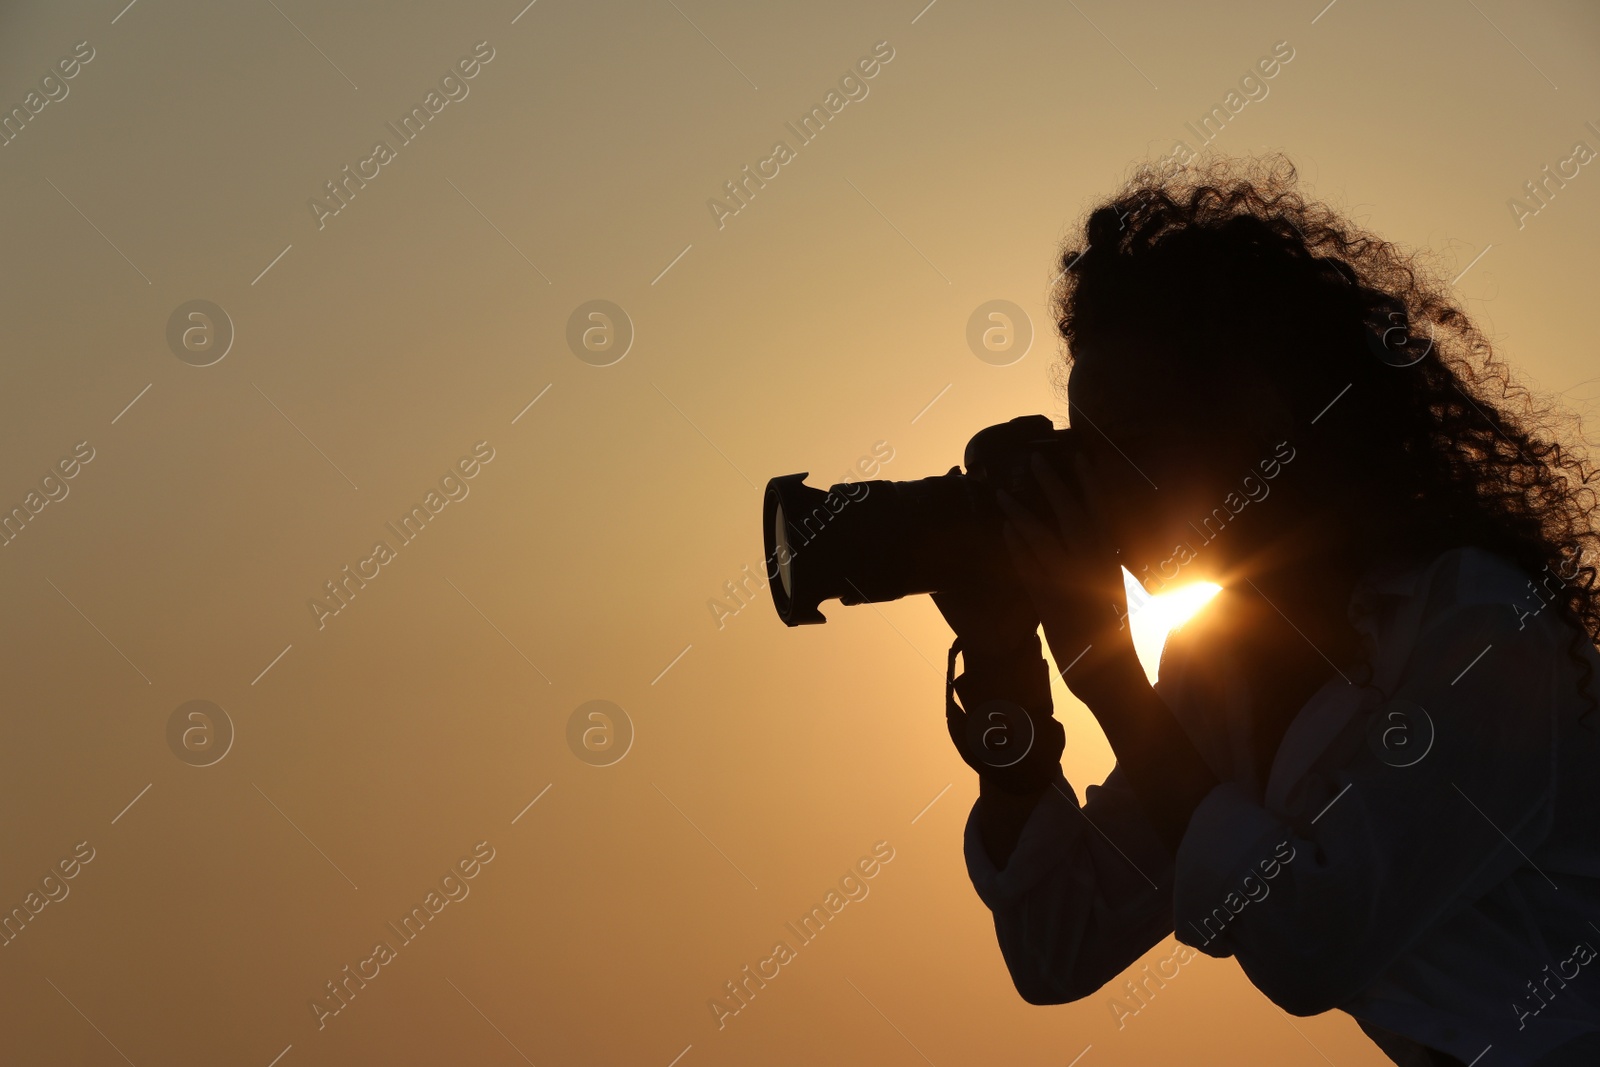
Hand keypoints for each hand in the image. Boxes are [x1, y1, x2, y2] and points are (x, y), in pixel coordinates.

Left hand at [997, 449, 1144, 706]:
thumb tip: (1094, 543)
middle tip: (1034, 460)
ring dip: (1022, 514)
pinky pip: (1031, 571)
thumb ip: (1101, 566)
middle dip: (1053, 487)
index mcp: (1114, 563)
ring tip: (1004, 495)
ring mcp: (1073, 587)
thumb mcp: (1113, 593)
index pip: (1104, 515)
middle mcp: (1095, 570)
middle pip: (1072, 518)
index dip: (1092, 485)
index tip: (1082, 457)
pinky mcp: (1051, 605)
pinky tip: (1005, 532)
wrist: (1111, 677)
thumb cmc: (1112, 636)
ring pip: (1045, 541)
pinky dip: (1017, 550)